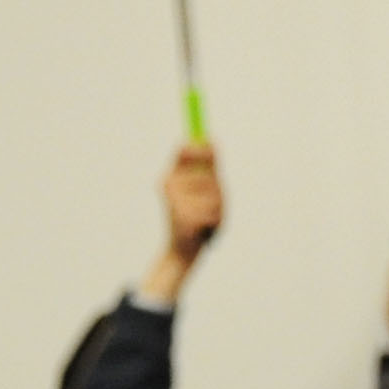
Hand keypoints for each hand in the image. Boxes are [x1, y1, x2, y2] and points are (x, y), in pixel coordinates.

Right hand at [143, 144, 224, 302]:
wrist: (182, 248)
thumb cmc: (195, 216)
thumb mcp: (199, 189)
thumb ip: (204, 167)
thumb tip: (211, 140)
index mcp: (170, 176)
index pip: (186, 151)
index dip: (203, 149)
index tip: (212, 148)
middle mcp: (169, 185)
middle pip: (209, 175)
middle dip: (218, 188)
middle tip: (212, 202)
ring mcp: (174, 201)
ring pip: (214, 194)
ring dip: (219, 206)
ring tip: (207, 217)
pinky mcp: (184, 218)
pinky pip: (214, 212)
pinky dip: (217, 220)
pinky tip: (205, 228)